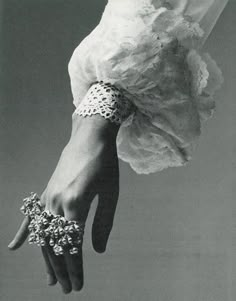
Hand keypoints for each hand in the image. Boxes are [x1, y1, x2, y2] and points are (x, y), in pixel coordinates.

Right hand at [8, 113, 119, 293]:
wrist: (90, 137)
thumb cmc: (105, 164)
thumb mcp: (111, 194)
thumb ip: (103, 223)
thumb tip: (97, 252)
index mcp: (76, 204)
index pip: (73, 245)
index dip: (76, 267)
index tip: (78, 285)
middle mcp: (57, 202)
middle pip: (56, 243)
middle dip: (62, 268)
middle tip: (68, 289)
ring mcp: (48, 196)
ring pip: (44, 234)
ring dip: (47, 257)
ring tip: (51, 279)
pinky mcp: (46, 191)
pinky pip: (33, 215)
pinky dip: (25, 232)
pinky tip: (15, 247)